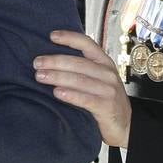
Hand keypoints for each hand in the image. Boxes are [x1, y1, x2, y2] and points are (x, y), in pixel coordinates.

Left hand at [34, 30, 131, 147]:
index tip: (51, 36)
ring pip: (79, 80)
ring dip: (57, 77)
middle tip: (36, 63)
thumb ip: (82, 69)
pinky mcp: (107, 106)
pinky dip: (70, 95)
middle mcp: (108, 73)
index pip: (87, 44)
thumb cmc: (105, 100)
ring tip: (40, 76)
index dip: (69, 38)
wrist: (126, 126)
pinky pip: (86, 99)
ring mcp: (109, 90)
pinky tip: (57, 93)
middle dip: (55, 61)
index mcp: (104, 63)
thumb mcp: (98, 80)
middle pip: (78, 63)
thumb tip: (50, 60)